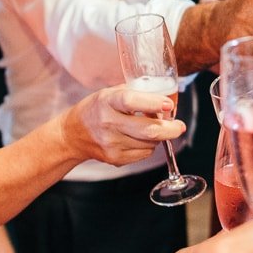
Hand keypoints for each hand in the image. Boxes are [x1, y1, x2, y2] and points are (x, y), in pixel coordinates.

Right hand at [63, 85, 183, 166]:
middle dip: (170, 129)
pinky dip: (148, 146)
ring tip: (152, 128)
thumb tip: (167, 97)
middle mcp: (108, 123)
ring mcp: (111, 144)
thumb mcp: (110, 93)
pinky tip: (139, 139)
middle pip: (148, 130)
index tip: (169, 104)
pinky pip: (144, 153)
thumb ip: (135, 93)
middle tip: (179, 126)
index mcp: (107, 101)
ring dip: (158, 137)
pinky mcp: (115, 159)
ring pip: (150, 143)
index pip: (131, 101)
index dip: (153, 103)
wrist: (73, 135)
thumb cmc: (96, 109)